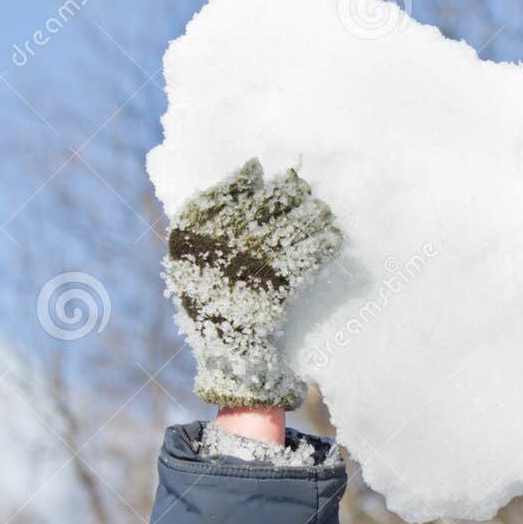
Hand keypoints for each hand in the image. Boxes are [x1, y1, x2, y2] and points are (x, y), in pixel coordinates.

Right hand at [164, 157, 342, 409]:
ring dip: (314, 215)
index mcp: (189, 233)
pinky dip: (324, 244)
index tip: (270, 178)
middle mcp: (215, 243)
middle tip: (306, 194)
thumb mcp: (196, 257)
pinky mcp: (276, 285)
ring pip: (293, 224)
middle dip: (292, 194)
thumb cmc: (213, 302)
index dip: (254, 181)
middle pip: (267, 202)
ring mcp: (246, 263)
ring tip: (324, 215)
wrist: (228, 357)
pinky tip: (333, 240)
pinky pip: (308, 254)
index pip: (227, 189)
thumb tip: (254, 166)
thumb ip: (214, 209)